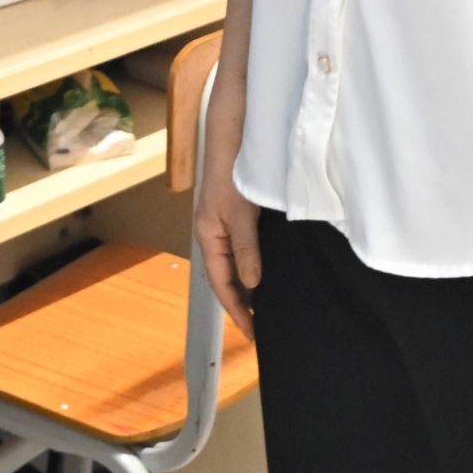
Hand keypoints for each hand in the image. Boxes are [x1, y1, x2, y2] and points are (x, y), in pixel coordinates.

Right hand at [193, 159, 261, 336]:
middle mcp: (212, 235)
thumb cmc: (231, 175)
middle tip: (259, 328)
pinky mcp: (235, 216)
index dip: (236, 309)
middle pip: (224, 277)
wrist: (231, 139)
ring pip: (233, 265)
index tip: (251, 332)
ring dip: (246, 287)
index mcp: (207, 238)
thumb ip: (246, 250)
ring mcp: (223, 225)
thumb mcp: (240, 216)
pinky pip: (242, 250)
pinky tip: (264, 273)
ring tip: (263, 309)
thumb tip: (251, 285)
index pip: (220, 284)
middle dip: (239, 303)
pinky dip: (251, 267)